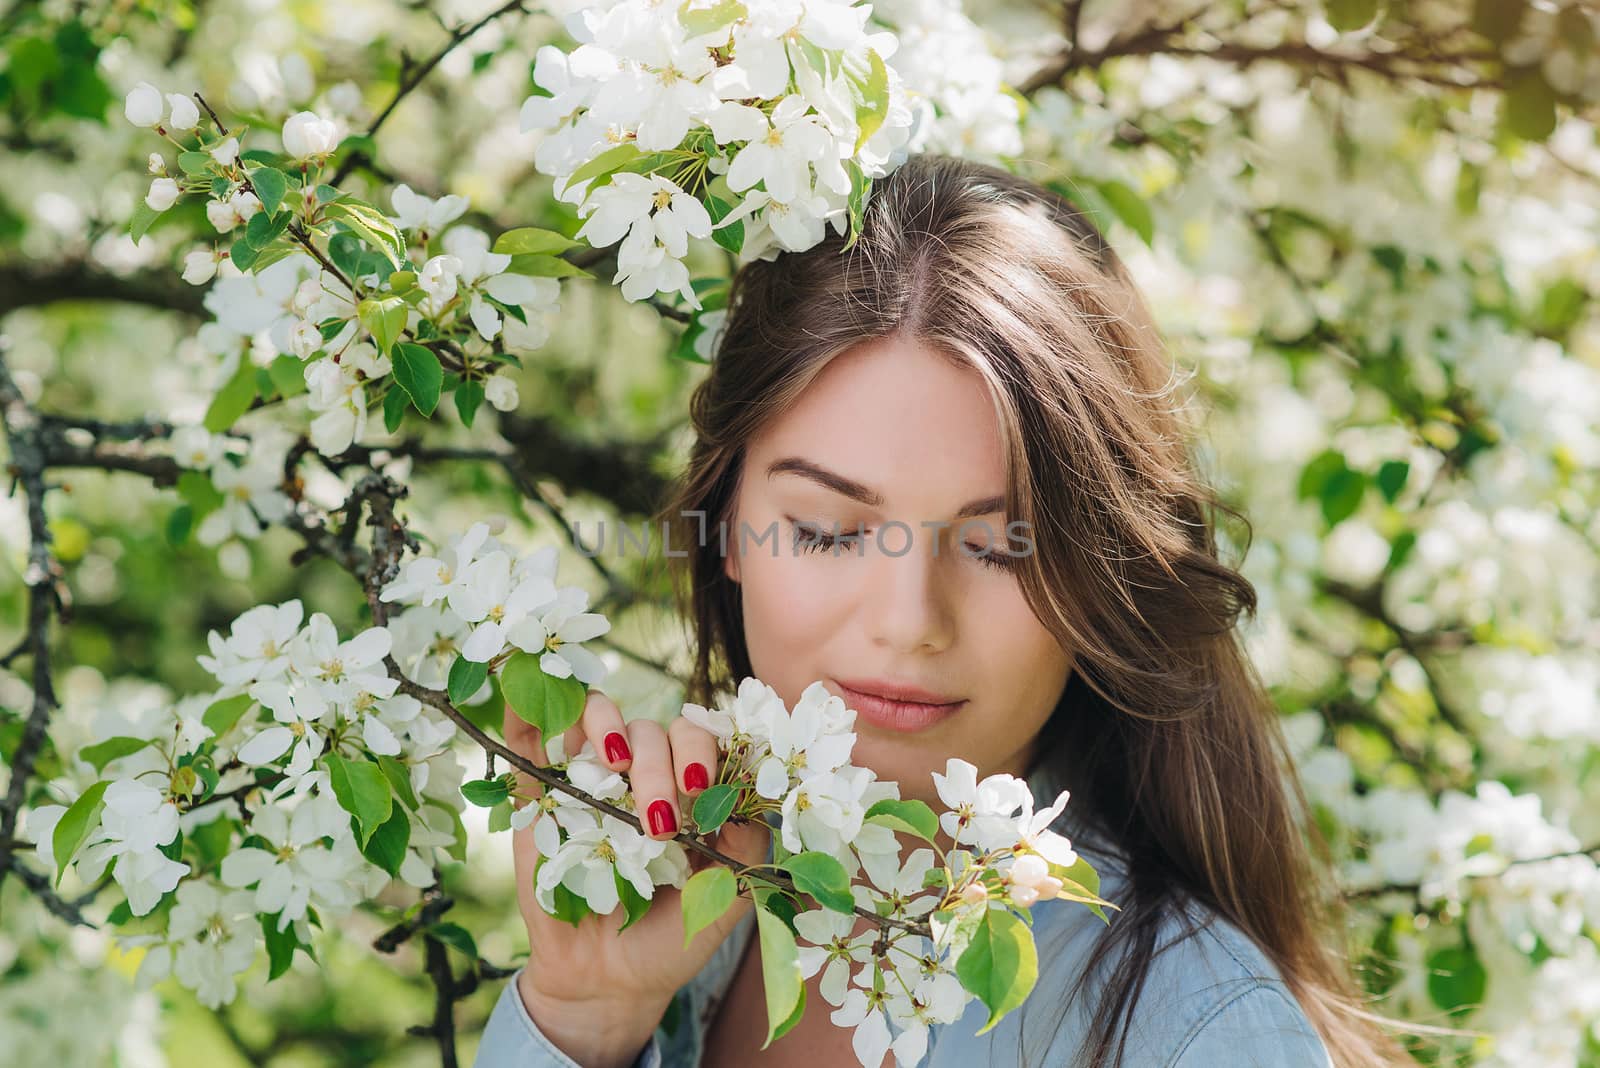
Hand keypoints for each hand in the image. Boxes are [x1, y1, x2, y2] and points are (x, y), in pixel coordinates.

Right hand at [504, 689, 768, 1067]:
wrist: (607, 984)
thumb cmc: (672, 936)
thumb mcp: (726, 895)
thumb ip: (746, 842)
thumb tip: (747, 792)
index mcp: (691, 790)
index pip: (706, 738)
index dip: (708, 749)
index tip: (703, 789)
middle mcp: (643, 774)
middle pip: (656, 730)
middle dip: (662, 765)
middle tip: (658, 823)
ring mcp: (589, 779)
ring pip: (600, 715)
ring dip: (610, 727)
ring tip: (616, 764)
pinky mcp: (539, 795)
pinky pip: (528, 735)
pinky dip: (528, 711)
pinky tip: (542, 715)